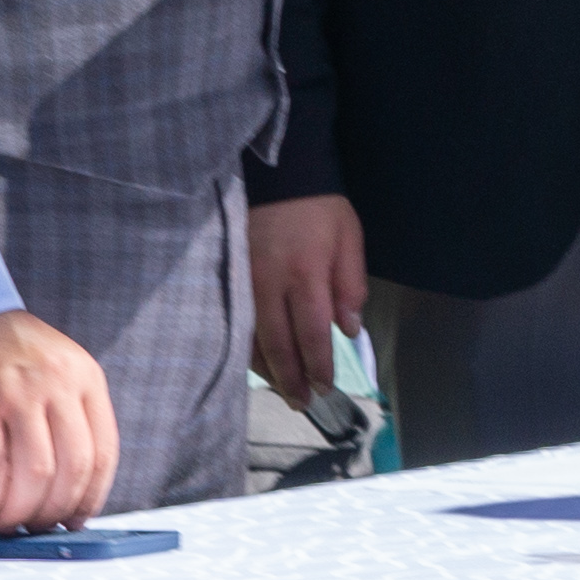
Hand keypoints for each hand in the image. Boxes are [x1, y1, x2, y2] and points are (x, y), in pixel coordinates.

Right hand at [0, 308, 121, 529]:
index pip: (103, 452)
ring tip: (9, 523)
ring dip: (22, 509)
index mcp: (85, 378)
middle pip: (72, 467)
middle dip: (55, 509)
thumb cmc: (3, 354)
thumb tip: (72, 491)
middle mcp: (56, 384)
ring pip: (34, 471)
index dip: (92, 496)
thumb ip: (69, 417)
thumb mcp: (55, 371)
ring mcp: (16, 392)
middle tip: (37, 528)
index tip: (76, 520)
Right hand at [249, 194, 369, 402]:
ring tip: (282, 392)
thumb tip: (348, 329)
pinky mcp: (227, 278)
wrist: (273, 175)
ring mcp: (244, 283)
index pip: (312, 334)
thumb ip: (351, 284)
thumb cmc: (318, 208)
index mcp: (306, 275)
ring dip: (267, 371)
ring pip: (252, 339)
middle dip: (291, 379)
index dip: (318, 366)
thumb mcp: (349, 237)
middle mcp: (270, 284)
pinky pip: (235, 323)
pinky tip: (255, 363)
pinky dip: (246, 348)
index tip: (325, 387)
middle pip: (278, 344)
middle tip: (303, 404)